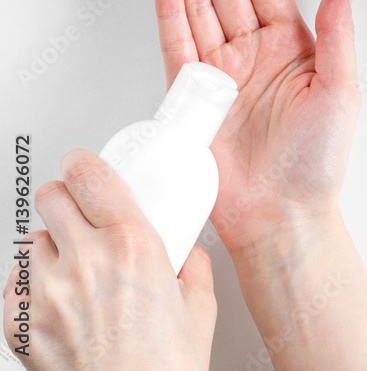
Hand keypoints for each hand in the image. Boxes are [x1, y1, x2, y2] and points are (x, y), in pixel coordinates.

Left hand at [3, 150, 214, 369]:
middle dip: (65, 200)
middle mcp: (85, 262)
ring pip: (32, 241)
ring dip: (51, 247)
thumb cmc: (163, 369)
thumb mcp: (199, 308)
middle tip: (79, 214)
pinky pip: (13, 285)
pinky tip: (58, 304)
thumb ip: (192, 268)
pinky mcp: (19, 323)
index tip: (82, 164)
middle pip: (52, 198)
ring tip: (73, 270)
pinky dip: (31, 287)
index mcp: (133, 247)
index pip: (91, 178)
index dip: (83, 164)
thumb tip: (185, 254)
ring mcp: (46, 293)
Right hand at [154, 0, 359, 258]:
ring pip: (199, 3)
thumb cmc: (318, 162)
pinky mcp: (193, 95)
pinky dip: (171, 9)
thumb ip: (339, 32)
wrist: (284, 214)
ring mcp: (220, 71)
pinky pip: (178, 43)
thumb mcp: (342, 89)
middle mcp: (253, 51)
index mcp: (291, 45)